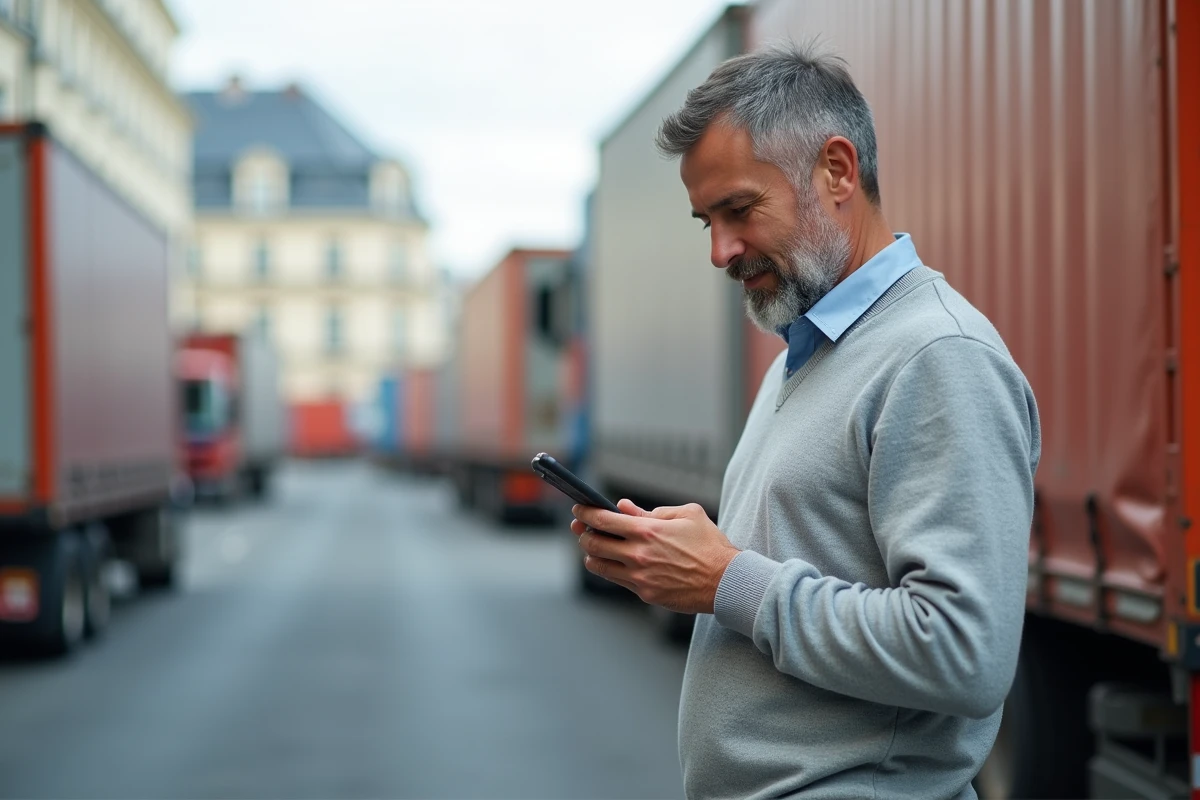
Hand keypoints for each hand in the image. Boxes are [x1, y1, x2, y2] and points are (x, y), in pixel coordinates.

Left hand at [570, 500, 739, 614]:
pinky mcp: (646, 593)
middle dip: (583, 534)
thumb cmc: (710, 545)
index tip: (578, 511)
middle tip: (582, 529)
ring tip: (594, 547)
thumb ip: (651, 511)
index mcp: (647, 531)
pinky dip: (610, 569)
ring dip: (592, 554)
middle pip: (593, 544)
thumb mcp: (687, 515)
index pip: (602, 520)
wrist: (726, 581)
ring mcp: (640, 577)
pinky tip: (613, 563)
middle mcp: (638, 554)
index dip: (585, 514)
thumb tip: (624, 508)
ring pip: (600, 565)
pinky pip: (618, 580)